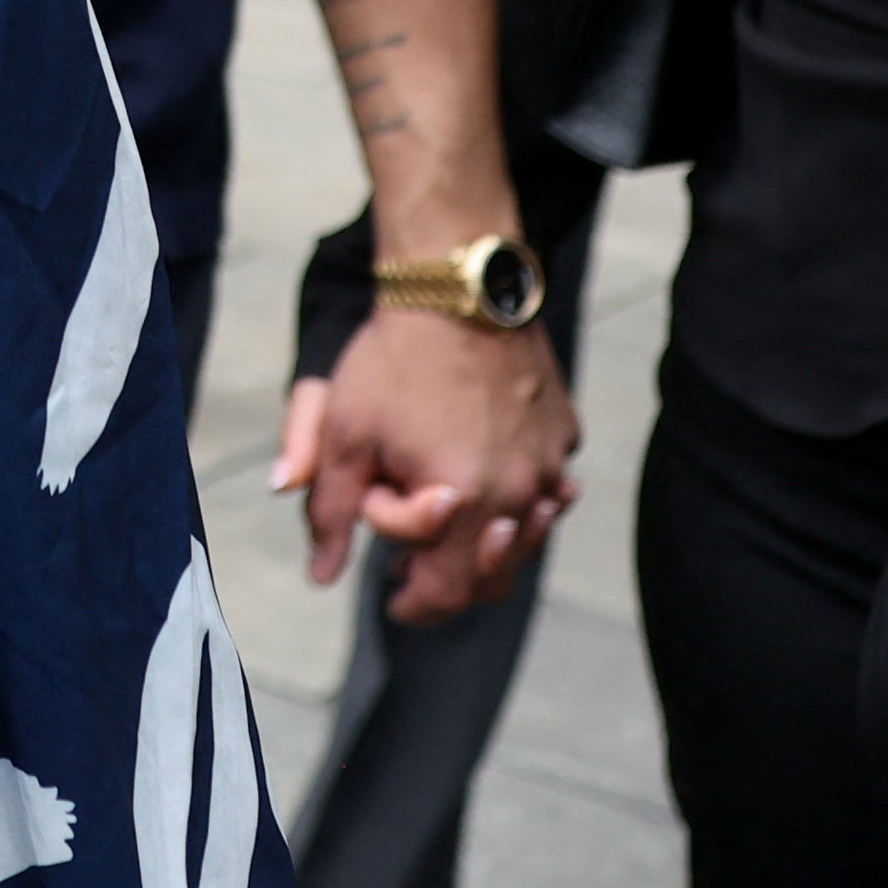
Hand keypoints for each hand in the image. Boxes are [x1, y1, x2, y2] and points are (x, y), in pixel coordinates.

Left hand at [275, 309, 581, 621]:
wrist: (456, 289)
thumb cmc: (391, 362)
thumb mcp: (343, 435)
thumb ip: (329, 512)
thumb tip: (322, 576)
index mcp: (465, 503)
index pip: (445, 589)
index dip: (412, 599)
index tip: (390, 596)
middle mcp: (521, 493)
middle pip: (493, 575)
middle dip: (450, 582)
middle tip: (412, 571)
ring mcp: (551, 464)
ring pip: (526, 537)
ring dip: (485, 546)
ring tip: (445, 528)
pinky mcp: (565, 435)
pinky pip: (546, 488)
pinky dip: (518, 499)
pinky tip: (487, 481)